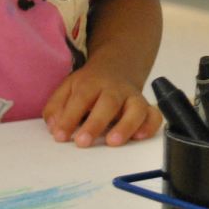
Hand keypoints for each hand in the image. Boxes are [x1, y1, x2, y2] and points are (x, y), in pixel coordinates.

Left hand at [43, 59, 161, 146]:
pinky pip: (154, 115)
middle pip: (108, 102)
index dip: (70, 117)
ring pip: (136, 108)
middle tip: (82, 142)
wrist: (117, 66)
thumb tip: (54, 127)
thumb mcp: (68, 87)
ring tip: (113, 142)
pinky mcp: (146, 107)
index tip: (60, 136)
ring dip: (126, 125)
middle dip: (96, 123)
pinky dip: (150, 125)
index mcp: (92, 83)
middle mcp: (115, 89)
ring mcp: (132, 97)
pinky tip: (139, 137)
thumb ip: (56, 106)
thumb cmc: (89, 84)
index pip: (81, 98)